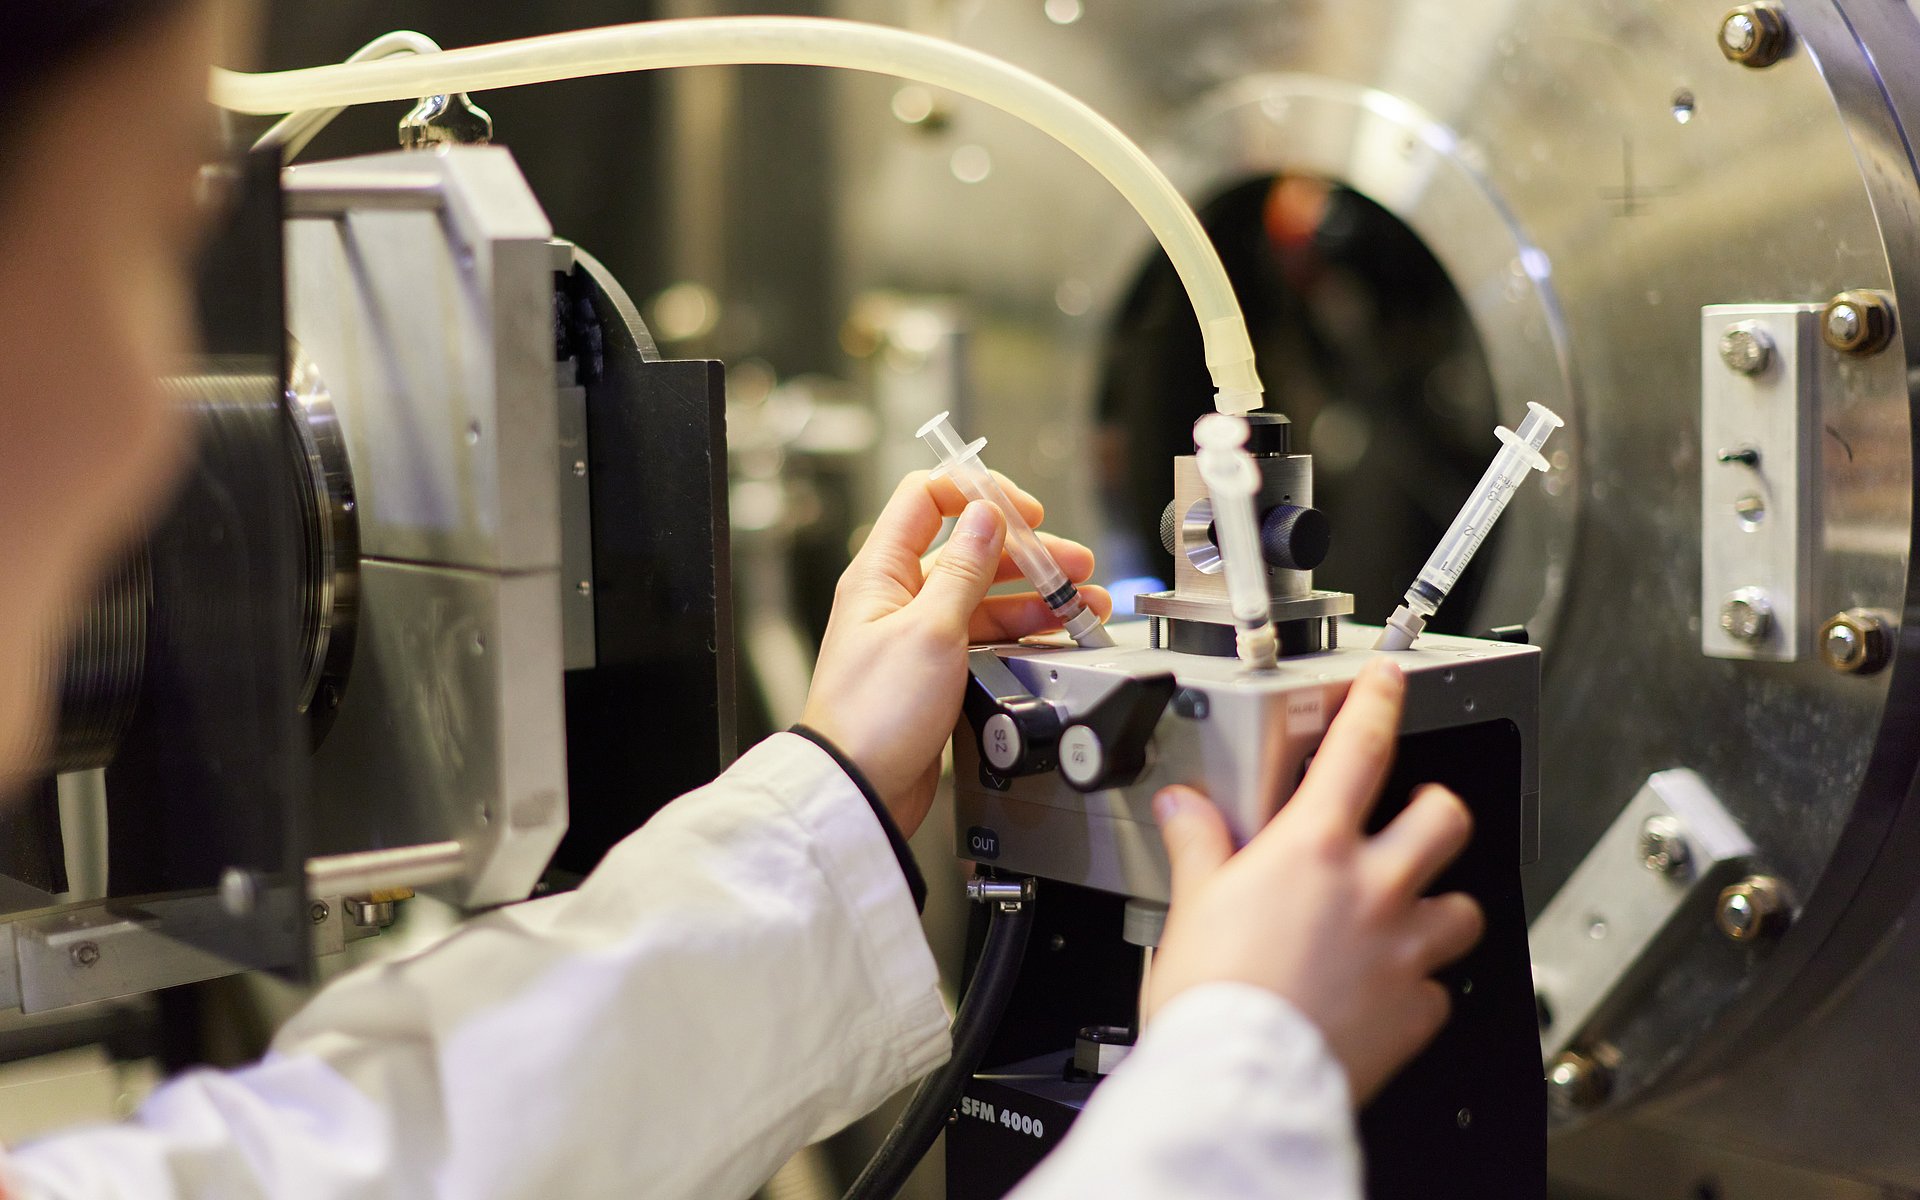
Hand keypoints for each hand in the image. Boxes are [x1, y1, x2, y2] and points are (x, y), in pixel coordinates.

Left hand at [801, 471, 1111, 837]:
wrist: (860, 787)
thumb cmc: (874, 715)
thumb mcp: (930, 630)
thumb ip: (963, 570)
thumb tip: (985, 515)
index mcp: (880, 573)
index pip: (926, 498)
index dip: (977, 494)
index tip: (1023, 512)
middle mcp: (897, 598)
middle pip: (969, 550)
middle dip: (1027, 553)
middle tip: (1075, 568)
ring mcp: (918, 634)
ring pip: (985, 597)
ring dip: (1036, 596)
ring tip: (1084, 605)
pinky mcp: (936, 670)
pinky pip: (986, 637)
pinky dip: (1023, 634)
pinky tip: (1057, 637)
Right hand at [1143, 659, 1483, 1102]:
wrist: (1239, 1077)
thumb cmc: (1213, 996)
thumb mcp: (1191, 903)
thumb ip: (1199, 845)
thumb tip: (1184, 808)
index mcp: (1314, 849)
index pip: (1359, 748)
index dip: (1378, 700)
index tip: (1389, 679)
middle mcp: (1373, 890)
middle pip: (1445, 818)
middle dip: (1436, 807)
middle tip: (1413, 815)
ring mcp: (1402, 951)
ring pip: (1463, 908)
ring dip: (1441, 905)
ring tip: (1410, 912)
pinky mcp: (1414, 1012)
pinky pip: (1437, 991)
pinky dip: (1417, 988)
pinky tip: (1387, 991)